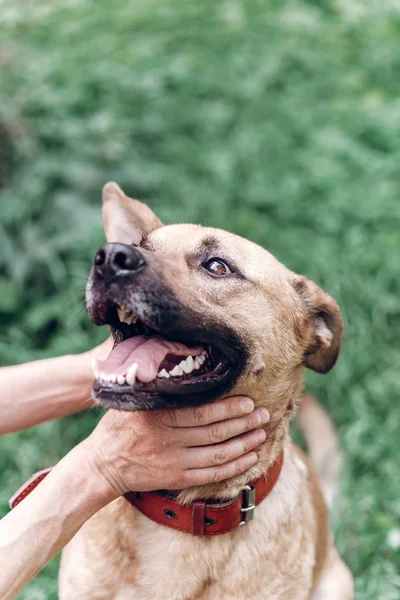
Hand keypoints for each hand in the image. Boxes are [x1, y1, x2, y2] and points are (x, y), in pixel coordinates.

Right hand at [83, 397, 269, 497]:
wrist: (102, 464)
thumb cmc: (119, 426)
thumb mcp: (132, 401)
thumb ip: (156, 388)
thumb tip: (179, 364)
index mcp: (158, 417)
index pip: (201, 411)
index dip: (228, 407)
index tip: (248, 401)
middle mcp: (168, 440)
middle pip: (214, 432)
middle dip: (243, 423)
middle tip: (264, 414)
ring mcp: (174, 461)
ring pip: (217, 455)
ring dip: (244, 445)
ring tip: (262, 434)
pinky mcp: (176, 479)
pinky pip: (211, 475)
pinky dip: (233, 467)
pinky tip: (249, 458)